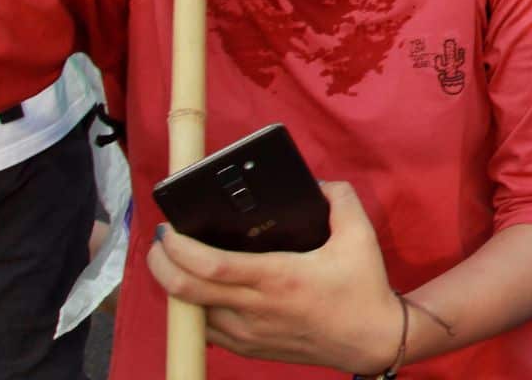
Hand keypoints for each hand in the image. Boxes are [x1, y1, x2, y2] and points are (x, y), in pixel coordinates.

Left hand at [147, 182, 400, 373]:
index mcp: (279, 278)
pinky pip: (205, 330)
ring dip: (175, 287)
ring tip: (176, 263)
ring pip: (190, 314)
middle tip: (159, 243)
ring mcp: (249, 333)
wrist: (372, 340)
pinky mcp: (248, 349)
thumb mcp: (360, 235)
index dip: (179, 248)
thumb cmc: (363, 287)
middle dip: (161, 264)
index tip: (169, 229)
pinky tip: (199, 290)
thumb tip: (316, 183)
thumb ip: (339, 199)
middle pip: (186, 290)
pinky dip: (193, 310)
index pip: (212, 266)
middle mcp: (256, 309)